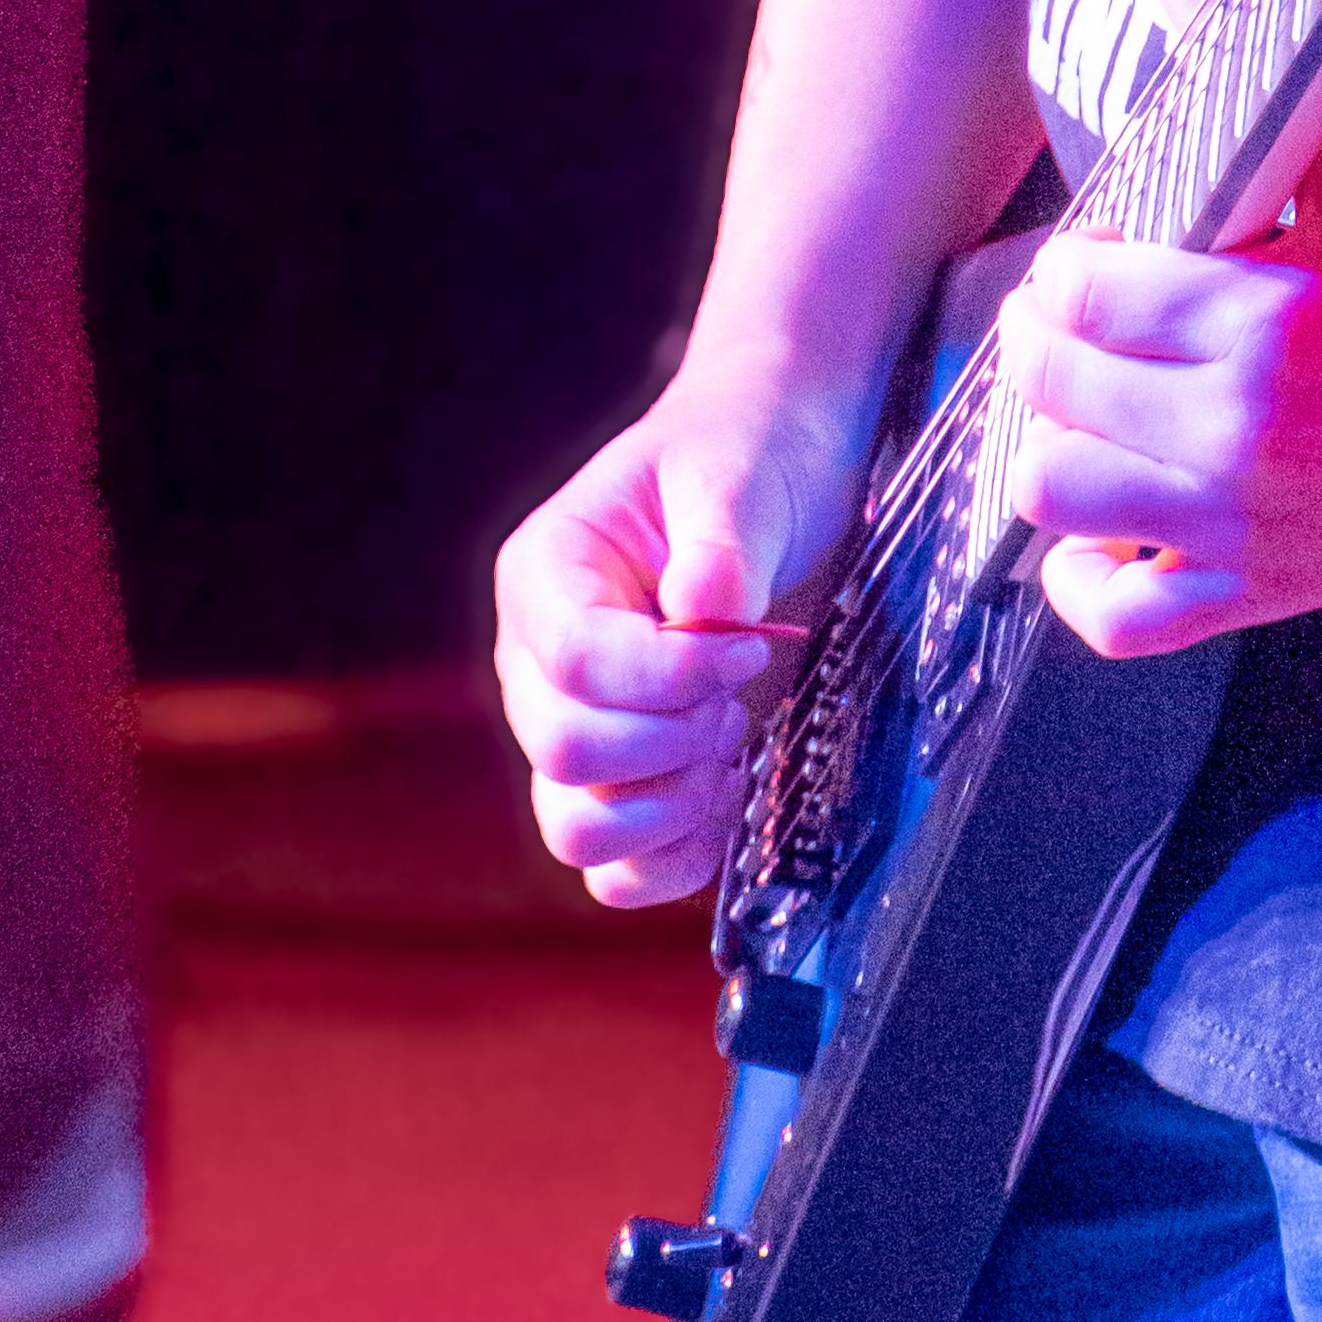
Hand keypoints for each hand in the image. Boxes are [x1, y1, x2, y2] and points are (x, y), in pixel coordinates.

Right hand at [493, 368, 872, 909]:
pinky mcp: (624, 782)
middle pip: (566, 751)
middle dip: (674, 738)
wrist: (781, 460)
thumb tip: (702, 617)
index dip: (670, 674)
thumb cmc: (747, 451)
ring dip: (670, 804)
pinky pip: (614, 870)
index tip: (745, 646)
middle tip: (739, 689)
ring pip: (576, 828)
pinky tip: (727, 799)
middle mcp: (539, 663)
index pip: (576, 661)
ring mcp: (576, 729)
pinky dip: (675, 858)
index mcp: (546, 573)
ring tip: (728, 738)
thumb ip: (719, 548)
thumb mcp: (739, 473)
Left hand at [995, 91, 1321, 658]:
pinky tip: (1099, 530)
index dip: (1067, 267)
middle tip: (1076, 318)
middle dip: (1044, 342)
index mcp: (1251, 319)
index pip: (1077, 296)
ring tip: (1084, 405)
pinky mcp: (1264, 588)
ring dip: (1052, 444)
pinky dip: (1081, 580)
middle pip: (1050, 390)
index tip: (1091, 255)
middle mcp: (1230, 432)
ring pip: (1057, 497)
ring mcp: (1242, 522)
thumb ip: (1253, 74)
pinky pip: (1119, 619)